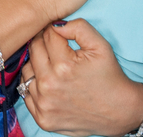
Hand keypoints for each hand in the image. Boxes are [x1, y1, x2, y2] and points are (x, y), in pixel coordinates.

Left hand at [21, 19, 142, 136]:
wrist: (117, 110)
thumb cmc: (109, 75)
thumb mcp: (100, 45)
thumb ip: (78, 27)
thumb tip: (56, 24)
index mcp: (64, 65)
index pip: (47, 35)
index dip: (54, 30)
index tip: (59, 33)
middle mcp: (49, 85)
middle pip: (34, 50)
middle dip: (43, 43)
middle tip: (55, 46)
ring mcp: (44, 104)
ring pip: (26, 71)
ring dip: (36, 64)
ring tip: (51, 64)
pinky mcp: (42, 118)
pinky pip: (25, 93)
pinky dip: (34, 85)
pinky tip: (47, 82)